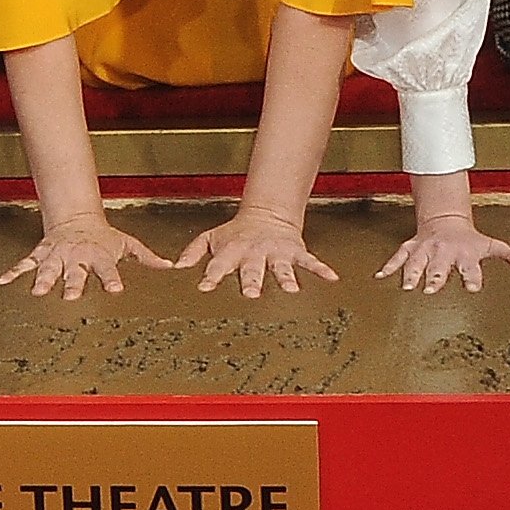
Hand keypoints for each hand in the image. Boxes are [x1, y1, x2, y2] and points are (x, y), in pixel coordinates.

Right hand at [0, 215, 175, 300]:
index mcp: (99, 256)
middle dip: (73, 283)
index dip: (112, 279)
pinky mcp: (42, 254)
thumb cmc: (104, 237)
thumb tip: (171, 267)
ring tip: (37, 292)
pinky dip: (14, 272)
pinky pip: (25, 264)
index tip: (116, 290)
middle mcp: (77, 257)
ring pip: (49, 269)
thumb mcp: (127, 243)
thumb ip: (147, 257)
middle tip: (71, 296)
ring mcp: (57, 256)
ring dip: (44, 280)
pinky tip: (2, 282)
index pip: (107, 269)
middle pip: (75, 272)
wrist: (76, 217)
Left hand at [177, 210, 339, 297]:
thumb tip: (177, 267)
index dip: (211, 276)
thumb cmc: (234, 233)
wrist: (266, 215)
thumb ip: (193, 252)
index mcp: (232, 251)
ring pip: (281, 266)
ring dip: (285, 277)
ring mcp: (276, 252)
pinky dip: (321, 269)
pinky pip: (309, 261)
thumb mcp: (210, 238)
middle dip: (251, 280)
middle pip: (252, 268)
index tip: (205, 287)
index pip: (219, 265)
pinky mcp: (295, 251)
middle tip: (250, 294)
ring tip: (292, 290)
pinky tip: (332, 278)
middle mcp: (254, 252)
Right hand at [377, 214, 509, 294]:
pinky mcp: (411, 247)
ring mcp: (426, 249)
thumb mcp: (492, 245)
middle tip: (432, 289)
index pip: (470, 268)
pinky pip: (398, 256)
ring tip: (407, 286)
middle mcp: (444, 252)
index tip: (471, 287)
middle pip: (440, 266)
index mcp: (465, 253)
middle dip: (435, 277)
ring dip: (411, 274)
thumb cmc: (470, 239)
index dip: (471, 277)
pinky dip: (389, 266)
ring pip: (416, 262)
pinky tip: (381, 276)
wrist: (445, 219)